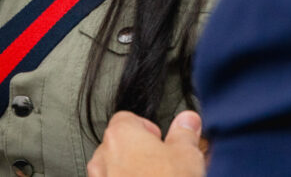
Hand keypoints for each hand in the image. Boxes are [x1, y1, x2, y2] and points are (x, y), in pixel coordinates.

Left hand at [87, 111, 205, 176]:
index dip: (147, 129)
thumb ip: (185, 133)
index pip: (127, 119)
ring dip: (131, 176)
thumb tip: (188, 121)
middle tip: (163, 165)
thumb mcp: (187, 155)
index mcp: (120, 135)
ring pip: (114, 172)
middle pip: (119, 147)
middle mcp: (102, 159)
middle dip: (139, 155)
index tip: (163, 140)